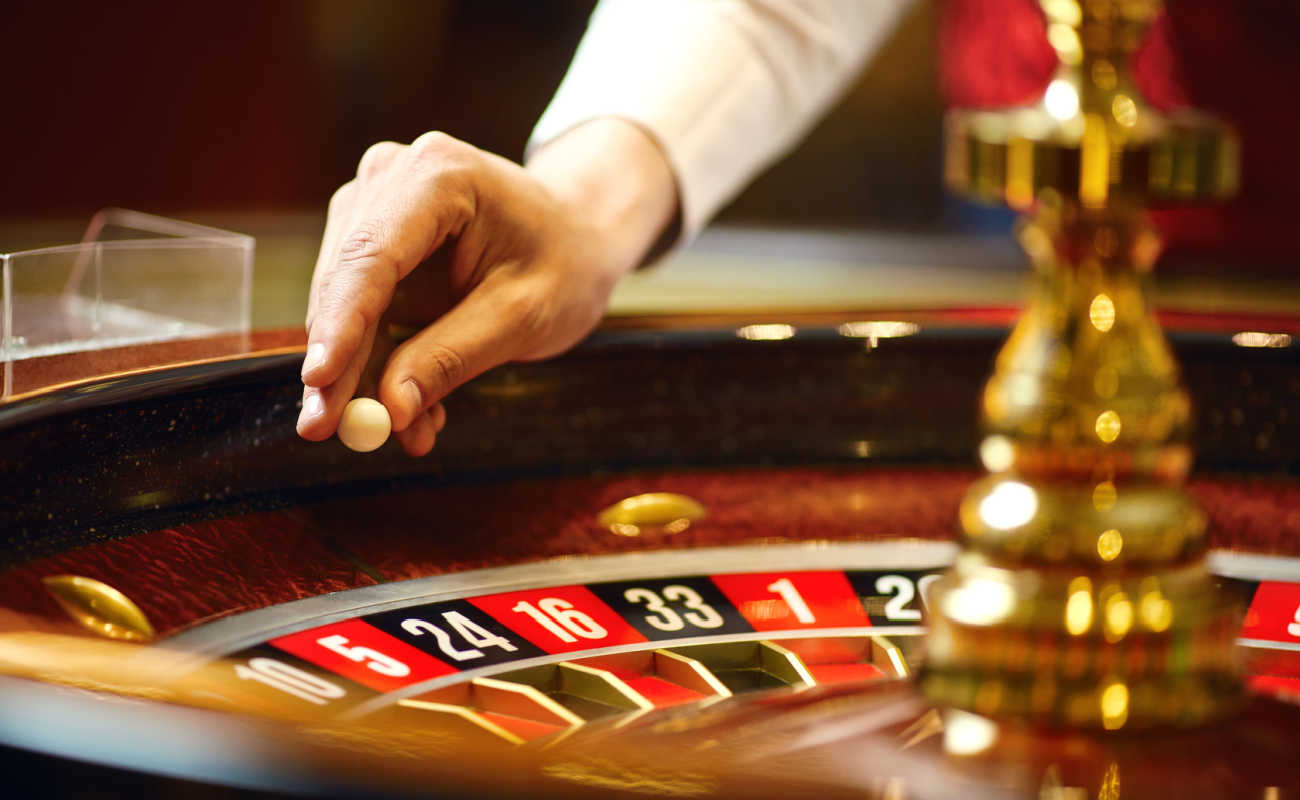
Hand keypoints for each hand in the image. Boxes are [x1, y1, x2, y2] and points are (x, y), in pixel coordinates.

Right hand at [297, 122, 675, 455]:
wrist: (577, 234)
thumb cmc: (565, 263)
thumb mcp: (523, 316)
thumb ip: (453, 357)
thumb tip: (391, 410)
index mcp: (439, 176)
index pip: (372, 256)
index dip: (341, 323)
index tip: (318, 381)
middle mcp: (392, 178)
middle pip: (345, 282)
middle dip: (336, 364)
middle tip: (323, 431)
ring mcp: (375, 206)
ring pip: (343, 304)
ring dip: (361, 375)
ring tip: (407, 432)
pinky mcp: (372, 243)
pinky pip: (361, 313)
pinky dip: (380, 364)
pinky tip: (413, 410)